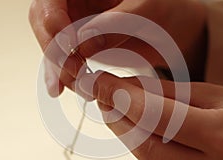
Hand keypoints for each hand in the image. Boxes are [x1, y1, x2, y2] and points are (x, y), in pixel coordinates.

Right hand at [29, 0, 206, 96]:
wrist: (177, 32)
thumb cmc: (169, 11)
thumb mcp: (151, 9)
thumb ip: (118, 21)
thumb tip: (83, 41)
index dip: (51, 18)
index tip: (67, 44)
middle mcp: (78, 1)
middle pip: (45, 20)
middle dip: (54, 49)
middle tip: (69, 75)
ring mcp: (78, 22)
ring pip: (52, 43)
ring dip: (58, 67)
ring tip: (76, 87)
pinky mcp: (82, 44)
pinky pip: (65, 59)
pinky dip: (67, 75)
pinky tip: (75, 87)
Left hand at [76, 71, 222, 159]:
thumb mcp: (219, 97)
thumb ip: (172, 94)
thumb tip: (130, 88)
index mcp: (222, 136)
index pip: (154, 115)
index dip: (121, 96)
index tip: (100, 82)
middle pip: (143, 142)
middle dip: (115, 116)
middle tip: (101, 94)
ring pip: (145, 157)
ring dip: (123, 130)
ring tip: (113, 107)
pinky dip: (138, 143)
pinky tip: (133, 126)